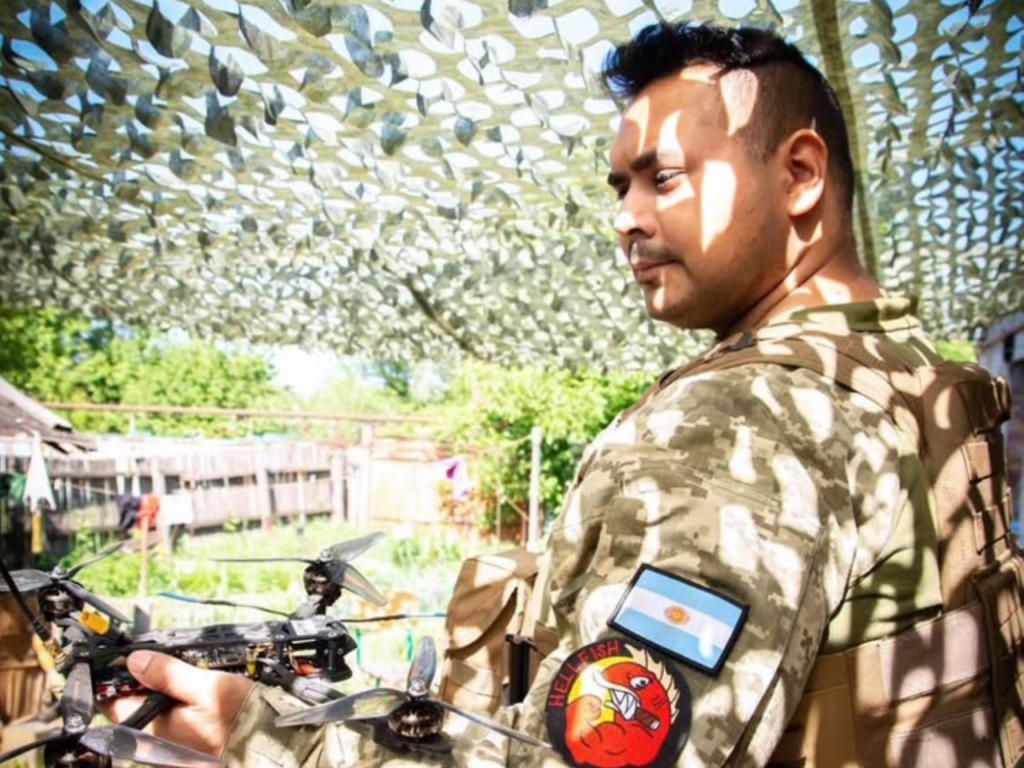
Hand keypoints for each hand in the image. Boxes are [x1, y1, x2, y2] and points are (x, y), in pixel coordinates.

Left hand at [103, 651, 254, 756]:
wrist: (266, 743)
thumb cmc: (239, 715)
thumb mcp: (205, 685)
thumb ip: (167, 674)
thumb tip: (134, 661)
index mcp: (154, 730)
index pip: (113, 704)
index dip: (117, 677)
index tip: (128, 658)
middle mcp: (156, 744)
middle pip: (132, 708)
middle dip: (141, 683)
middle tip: (163, 662)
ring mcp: (169, 750)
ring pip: (151, 714)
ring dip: (160, 693)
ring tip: (183, 675)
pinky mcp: (183, 751)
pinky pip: (167, 723)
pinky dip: (174, 706)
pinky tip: (192, 694)